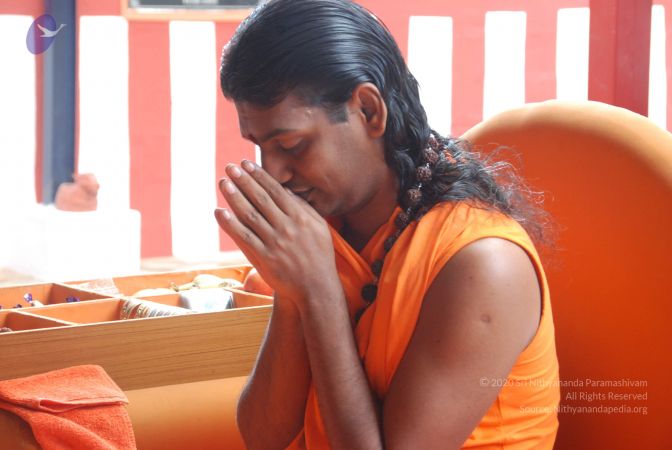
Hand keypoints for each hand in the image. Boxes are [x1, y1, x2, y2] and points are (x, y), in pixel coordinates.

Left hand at [215, 160, 339, 303]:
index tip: (246, 164)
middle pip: (260, 199)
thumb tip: (286, 190)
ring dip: (234, 197)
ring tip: (223, 183)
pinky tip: (220, 212)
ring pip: (250, 216)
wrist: (317, 287)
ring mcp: (274, 243)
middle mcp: (287, 228)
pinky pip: (244, 238)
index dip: (259, 176)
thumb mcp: (319, 227)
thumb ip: (303, 208)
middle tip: (230, 167)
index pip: (275, 191)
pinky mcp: (264, 258)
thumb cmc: (319, 255)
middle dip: (244, 181)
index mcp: (300, 217)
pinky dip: (231, 225)